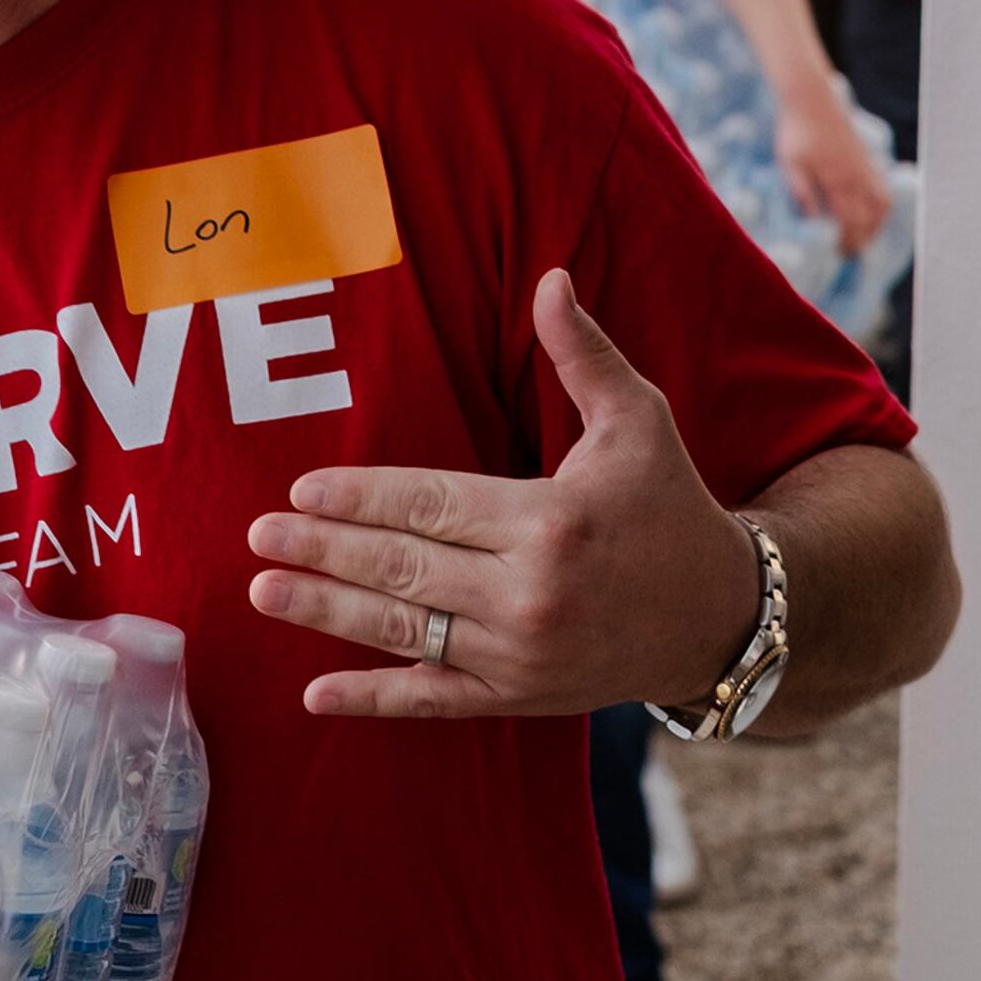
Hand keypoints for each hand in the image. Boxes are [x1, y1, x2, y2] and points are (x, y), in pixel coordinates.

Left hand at [244, 269, 759, 718]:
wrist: (723, 619)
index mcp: (552, 521)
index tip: (300, 491)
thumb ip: (583, 355)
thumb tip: (549, 278)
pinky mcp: (520, 698)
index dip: (362, 498)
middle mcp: (531, 594)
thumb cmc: (672, 507)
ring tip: (264, 591)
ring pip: (406, 632)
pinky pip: (434, 701)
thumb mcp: (638, 422)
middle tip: (257, 537)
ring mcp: (522, 655)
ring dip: (328, 613)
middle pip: (405, 569)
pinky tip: (314, 693)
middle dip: (325, 551)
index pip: (433, 506)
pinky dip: (373, 701)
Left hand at [777, 74, 892, 253]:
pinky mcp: (867, 158)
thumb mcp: (790, 164)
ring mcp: (866, 167)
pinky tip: (870, 213)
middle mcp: (858, 176)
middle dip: (861, 239)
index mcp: (839, 180)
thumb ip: (802, 193)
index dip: (847, 242)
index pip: (851, 222)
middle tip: (848, 254)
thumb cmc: (796, 132)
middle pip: (869, 218)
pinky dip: (881, 206)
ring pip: (882, 204)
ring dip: (875, 225)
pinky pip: (882, 188)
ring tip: (862, 238)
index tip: (839, 255)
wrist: (812, 99)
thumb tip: (814, 221)